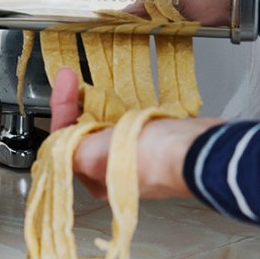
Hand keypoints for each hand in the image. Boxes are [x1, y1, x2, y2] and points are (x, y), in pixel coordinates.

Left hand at [49, 67, 220, 199]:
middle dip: (80, 106)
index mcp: (97, 177)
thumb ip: (70, 149)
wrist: (201, 150)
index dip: (61, 109)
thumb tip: (58, 144)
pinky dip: (125, 105)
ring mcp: (137, 155)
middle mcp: (114, 170)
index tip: (65, 81)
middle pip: (86, 133)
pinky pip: (132, 120)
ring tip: (99, 84)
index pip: (65, 142)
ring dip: (102, 103)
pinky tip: (126, 94)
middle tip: (78, 80)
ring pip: (109, 125)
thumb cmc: (155, 158)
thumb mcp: (96, 155)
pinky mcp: (157, 141)